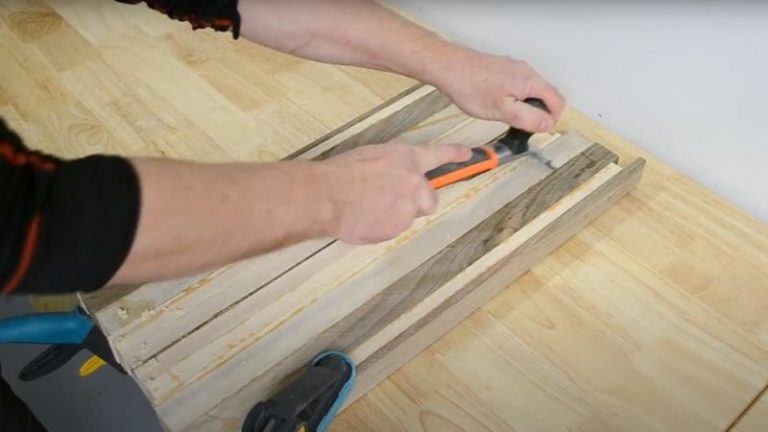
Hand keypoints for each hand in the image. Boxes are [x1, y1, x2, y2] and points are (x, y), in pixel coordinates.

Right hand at [319, 142, 470, 243]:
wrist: (329, 195)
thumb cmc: (342, 172)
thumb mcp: (370, 156)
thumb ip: (389, 168)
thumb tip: (389, 179)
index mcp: (406, 158)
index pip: (437, 154)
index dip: (453, 154)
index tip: (467, 155)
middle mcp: (414, 183)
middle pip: (430, 199)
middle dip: (418, 203)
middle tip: (394, 201)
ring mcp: (408, 208)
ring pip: (408, 216)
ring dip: (394, 214)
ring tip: (367, 208)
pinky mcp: (398, 228)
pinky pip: (393, 229)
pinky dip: (382, 227)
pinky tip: (363, 219)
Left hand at [431, 48, 565, 131]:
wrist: (448, 68)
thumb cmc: (470, 86)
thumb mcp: (503, 111)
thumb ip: (528, 118)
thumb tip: (548, 124)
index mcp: (530, 81)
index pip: (558, 101)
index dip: (552, 119)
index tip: (538, 130)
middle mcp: (526, 71)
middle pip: (546, 96)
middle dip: (538, 113)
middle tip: (520, 126)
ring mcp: (514, 68)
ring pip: (530, 91)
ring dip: (525, 107)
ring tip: (505, 116)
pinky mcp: (502, 69)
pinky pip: (517, 86)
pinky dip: (514, 99)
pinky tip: (497, 105)